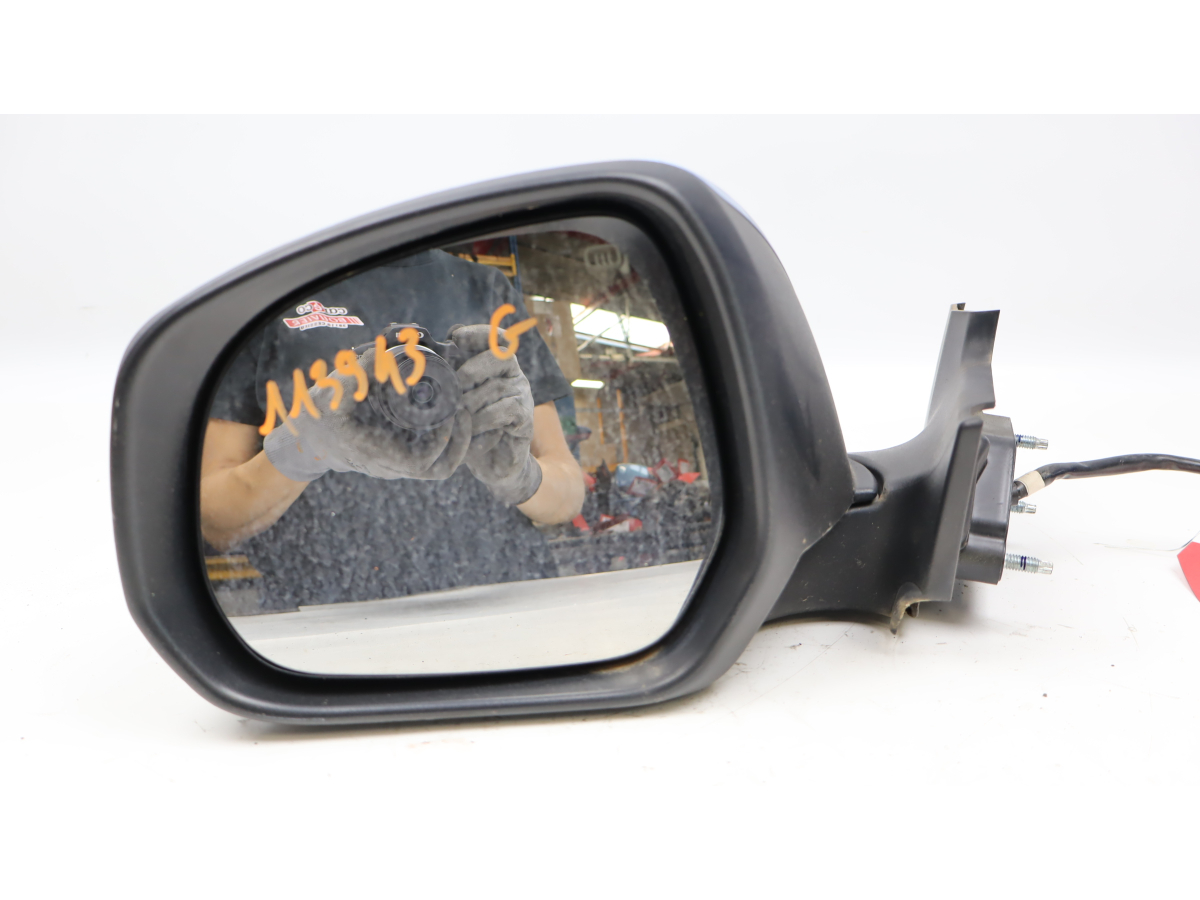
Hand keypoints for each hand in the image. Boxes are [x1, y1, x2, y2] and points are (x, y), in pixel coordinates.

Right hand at [263, 346, 470, 481]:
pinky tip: (449, 414)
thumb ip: (360, 371)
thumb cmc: (319, 414)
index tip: (453, 412)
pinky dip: (445, 440)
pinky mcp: (398, 459)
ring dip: (455, 441)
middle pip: (439, 467)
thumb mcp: (334, 391)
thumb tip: (387, 351)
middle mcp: (389, 466)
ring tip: (461, 410)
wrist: (307, 435)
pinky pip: (431, 457)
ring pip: (438, 465)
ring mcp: (395, 465)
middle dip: (459, 441)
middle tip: (465, 408)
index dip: (446, 442)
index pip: (424, 463)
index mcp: (376, 454)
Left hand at [447, 323, 542, 504]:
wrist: (494, 463)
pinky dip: (483, 419)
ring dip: (472, 402)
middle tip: (453, 388)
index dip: (477, 334)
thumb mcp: (455, 401)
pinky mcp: (526, 417)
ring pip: (498, 386)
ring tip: (456, 415)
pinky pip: (506, 409)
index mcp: (495, 364)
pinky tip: (470, 429)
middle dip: (472, 369)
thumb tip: (423, 357)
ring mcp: (522, 394)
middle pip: (500, 355)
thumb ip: (447, 378)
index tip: (455, 339)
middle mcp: (513, 374)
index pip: (493, 337)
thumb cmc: (471, 428)